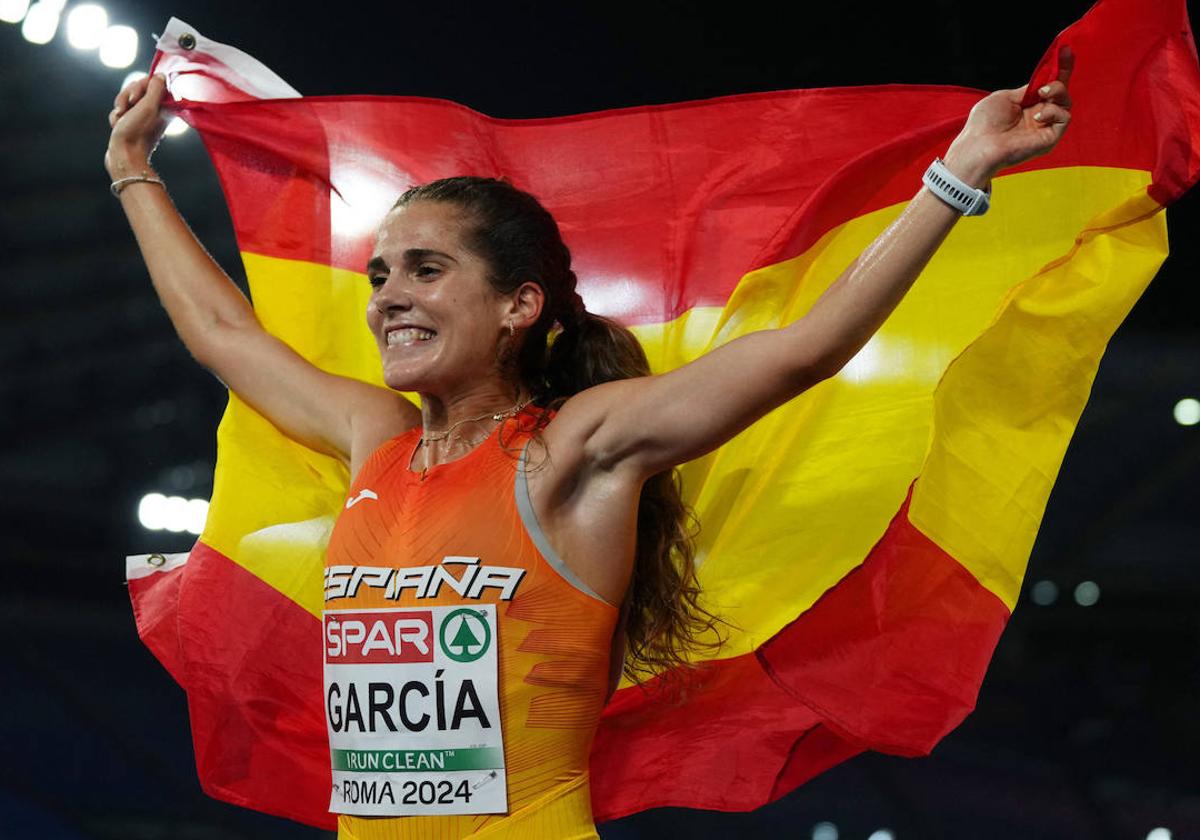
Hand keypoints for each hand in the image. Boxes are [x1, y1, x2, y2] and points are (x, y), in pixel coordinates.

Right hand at [105, 74, 168, 177]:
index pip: (152, 82)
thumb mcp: (148, 107)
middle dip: (127, 96)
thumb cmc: (137, 133)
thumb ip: (156, 89)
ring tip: (120, 120)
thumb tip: (162, 75)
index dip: (140, 86)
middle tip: (126, 110)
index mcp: (164, 106)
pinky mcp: (131, 123)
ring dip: (120, 107)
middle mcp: (155, 111)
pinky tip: (117, 126)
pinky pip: (120, 110)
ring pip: (126, 98)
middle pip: (137, 88)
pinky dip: (116, 117)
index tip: (136, 99)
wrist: (123, 157)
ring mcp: (142, 117)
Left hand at [943, 47, 1074, 186]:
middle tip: (1046, 82)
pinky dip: (1054, 112)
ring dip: (1057, 92)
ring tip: (1041, 94)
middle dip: (1062, 76)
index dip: (1059, 67)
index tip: (1065, 49)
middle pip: (1061, 91)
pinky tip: (1037, 116)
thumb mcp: (1004, 97)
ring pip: (1066, 102)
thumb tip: (1042, 83)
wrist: (979, 146)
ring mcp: (1044, 127)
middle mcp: (1037, 115)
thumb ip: (1025, 90)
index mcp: (1026, 105)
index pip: (1048, 84)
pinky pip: (1064, 118)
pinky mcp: (1049, 139)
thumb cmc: (984, 124)